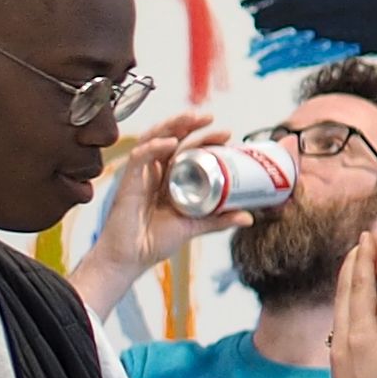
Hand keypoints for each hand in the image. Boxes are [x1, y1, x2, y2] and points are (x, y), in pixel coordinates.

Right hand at [67, 110, 232, 319]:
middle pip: (170, 138)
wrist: (129, 259)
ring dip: (172, 126)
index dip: (205, 139)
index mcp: (169, 179)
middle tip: (211, 118)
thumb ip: (218, 220)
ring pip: (153, 139)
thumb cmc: (153, 242)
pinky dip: (153, 147)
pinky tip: (170, 143)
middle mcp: (154, 173)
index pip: (187, 150)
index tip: (227, 135)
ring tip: (191, 118)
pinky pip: (139, 157)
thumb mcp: (193, 227)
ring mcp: (141, 175)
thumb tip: (248, 217)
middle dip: (189, 124)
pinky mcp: (128, 182)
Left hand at [331, 230, 376, 377]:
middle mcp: (341, 343)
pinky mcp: (341, 366)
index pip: (360, 288)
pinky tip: (356, 303)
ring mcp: (337, 355)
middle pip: (344, 294)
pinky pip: (342, 325)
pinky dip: (349, 305)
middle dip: (352, 266)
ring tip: (357, 265)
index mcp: (359, 336)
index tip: (366, 237)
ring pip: (341, 309)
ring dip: (349, 284)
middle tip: (361, 243)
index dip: (364, 260)